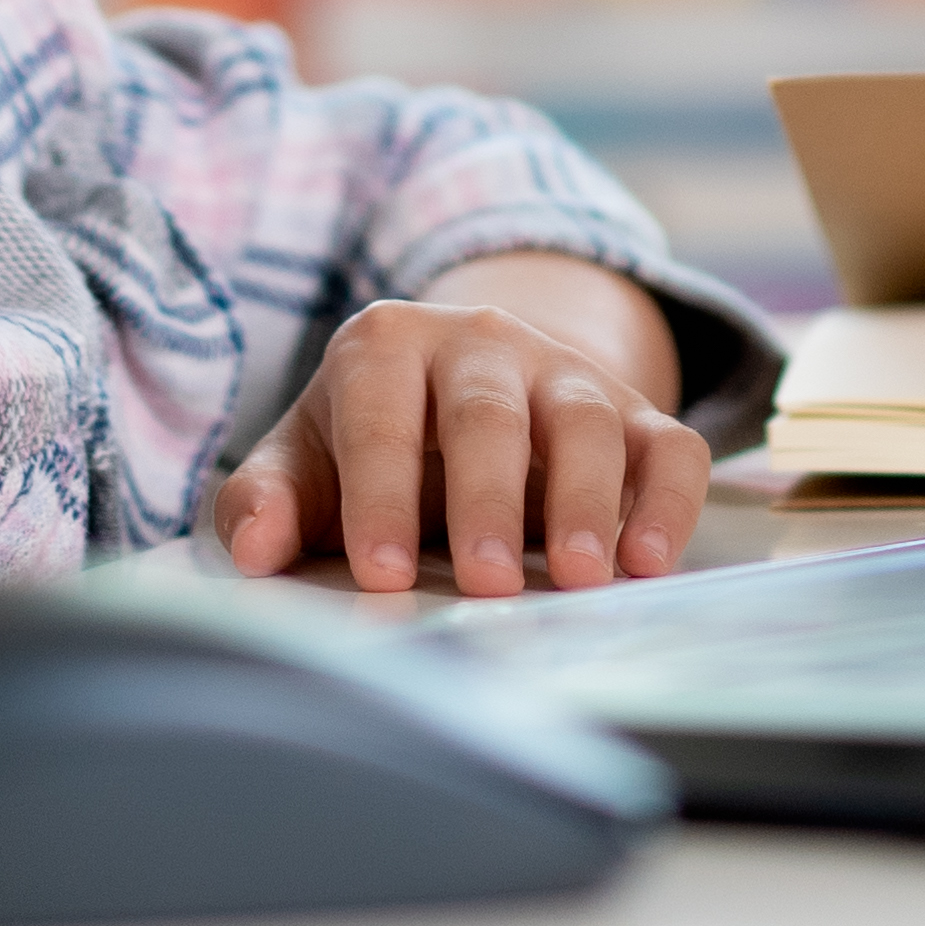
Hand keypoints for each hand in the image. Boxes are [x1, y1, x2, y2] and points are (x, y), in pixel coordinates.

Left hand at [215, 256, 705, 595]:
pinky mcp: (633, 413)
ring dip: (588, 501)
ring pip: (585, 421)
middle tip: (485, 582)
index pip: (381, 416)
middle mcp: (481, 343)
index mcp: (387, 346)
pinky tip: (651, 560)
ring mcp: (565, 372)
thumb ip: (266, 499)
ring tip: (580, 578)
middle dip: (487, 499)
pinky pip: (669, 445)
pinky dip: (669, 500)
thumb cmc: (372, 445)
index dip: (381, 494)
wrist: (463, 393)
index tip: (383, 573)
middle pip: (488, 414)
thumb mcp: (309, 461)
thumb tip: (255, 546)